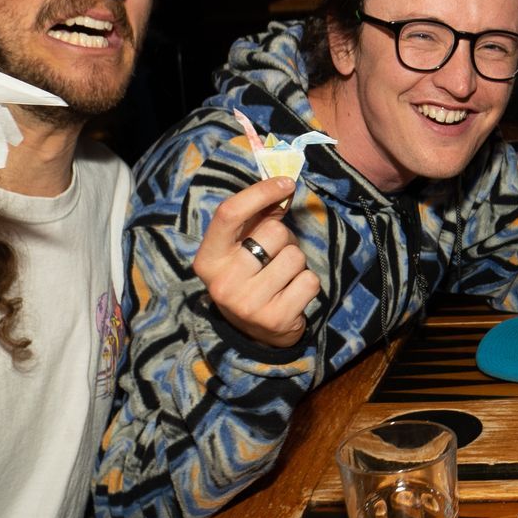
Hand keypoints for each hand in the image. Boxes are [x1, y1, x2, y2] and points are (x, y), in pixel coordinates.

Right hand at [193, 176, 318, 348]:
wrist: (254, 333)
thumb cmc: (250, 278)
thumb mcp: (241, 249)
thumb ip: (257, 219)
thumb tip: (283, 187)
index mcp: (208, 259)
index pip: (229, 214)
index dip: (260, 193)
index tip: (286, 183)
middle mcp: (223, 282)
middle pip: (273, 232)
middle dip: (284, 239)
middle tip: (276, 256)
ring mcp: (248, 303)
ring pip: (295, 256)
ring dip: (297, 263)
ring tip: (283, 277)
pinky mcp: (275, 319)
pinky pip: (310, 281)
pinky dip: (308, 283)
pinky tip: (292, 294)